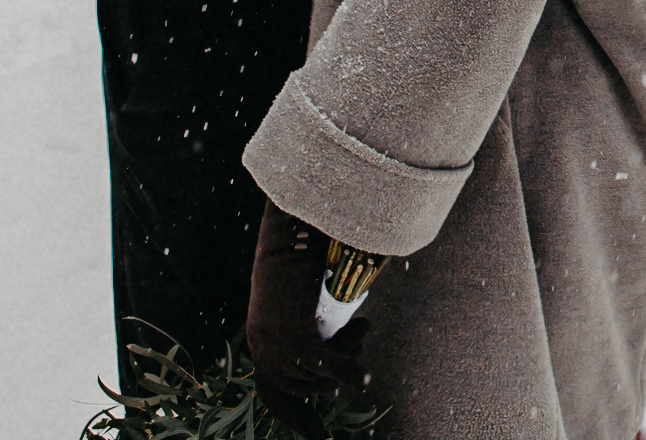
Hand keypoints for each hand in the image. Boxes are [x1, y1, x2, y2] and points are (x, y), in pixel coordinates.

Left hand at [246, 201, 372, 437]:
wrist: (292, 226)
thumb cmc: (304, 249)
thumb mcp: (308, 289)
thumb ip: (327, 306)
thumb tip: (381, 293)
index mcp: (264, 339)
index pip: (275, 395)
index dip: (297, 418)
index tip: (319, 438)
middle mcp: (264, 347)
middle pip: (308, 385)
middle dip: (338, 371)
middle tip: (363, 328)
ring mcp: (275, 347)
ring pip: (321, 376)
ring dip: (347, 358)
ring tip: (363, 324)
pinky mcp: (294, 340)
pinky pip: (324, 367)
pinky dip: (345, 373)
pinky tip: (363, 379)